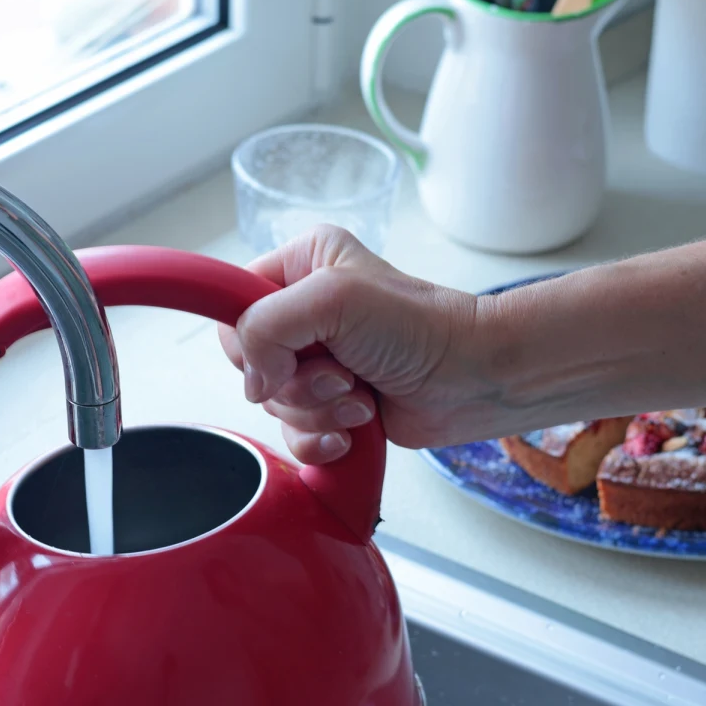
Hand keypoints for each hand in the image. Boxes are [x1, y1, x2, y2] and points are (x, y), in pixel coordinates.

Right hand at [219, 225, 483, 464]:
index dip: (249, 340)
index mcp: (300, 266)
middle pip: (250, 364)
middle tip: (341, 371)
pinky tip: (355, 426)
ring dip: (316, 410)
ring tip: (360, 393)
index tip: (281, 354)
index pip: (232, 306)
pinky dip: (321, 439)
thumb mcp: (333, 299)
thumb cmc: (422, 327)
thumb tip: (254, 379)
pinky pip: (293, 435)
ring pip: (272, 404)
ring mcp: (316, 361)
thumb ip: (265, 325)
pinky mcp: (330, 404)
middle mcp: (304, 312)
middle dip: (294, 382)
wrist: (473, 379)